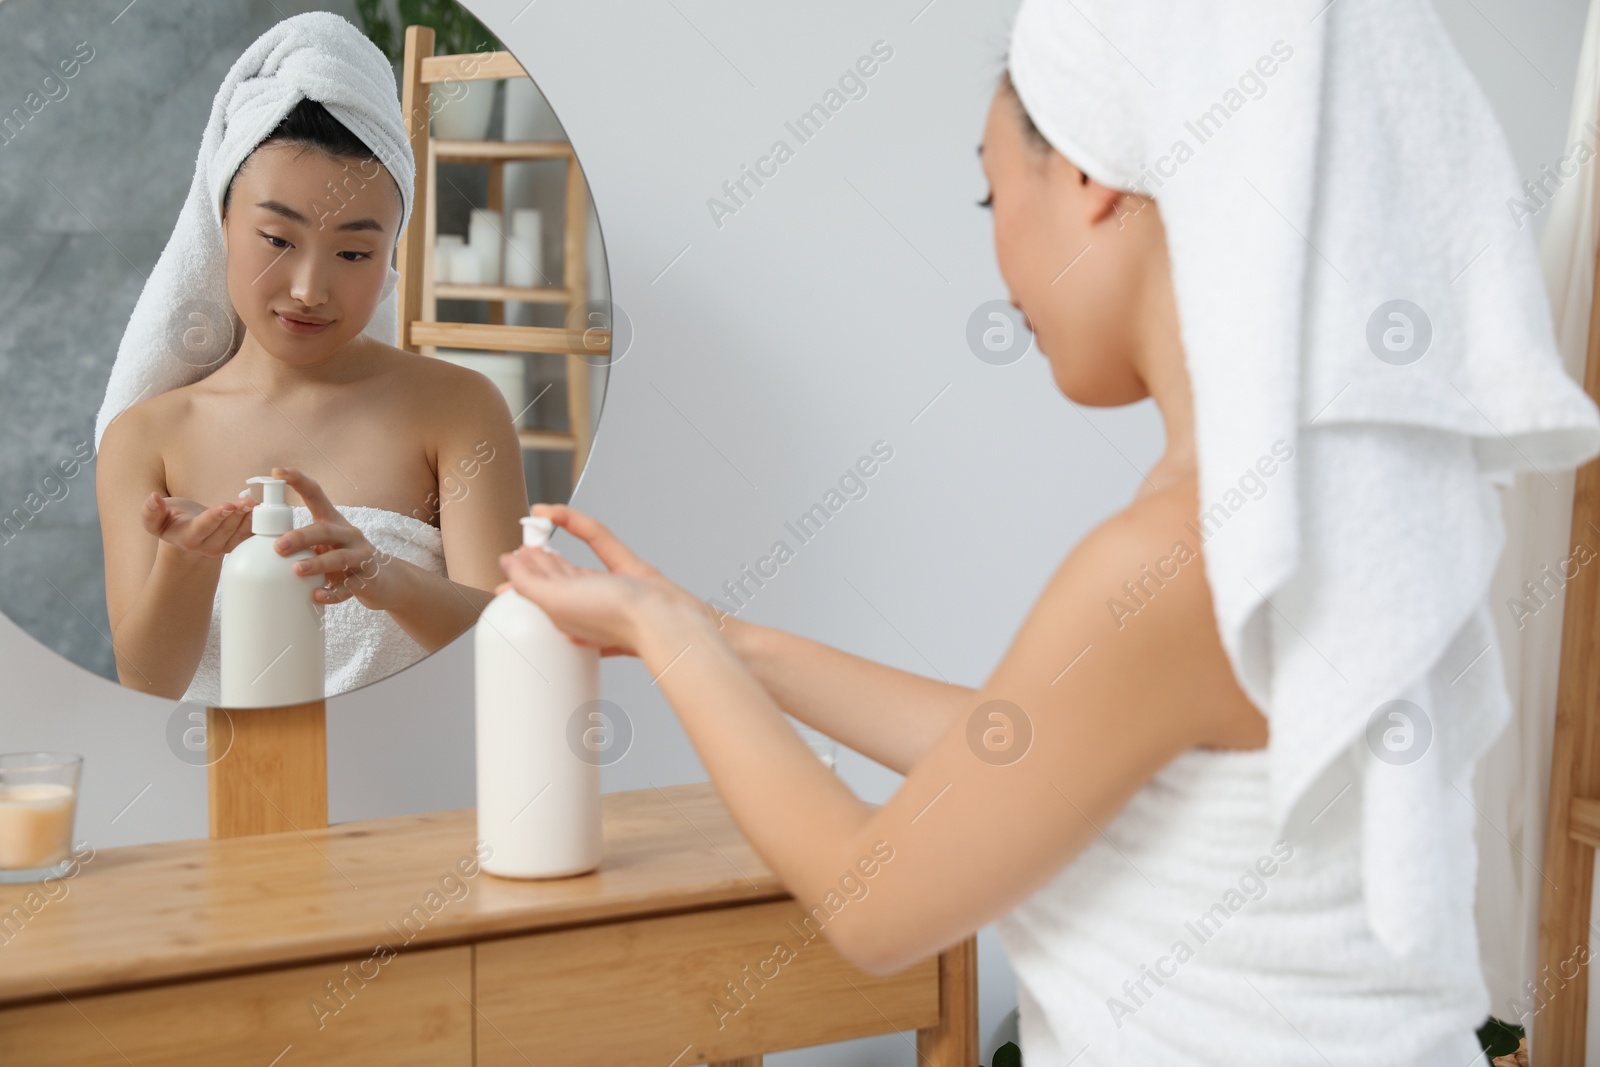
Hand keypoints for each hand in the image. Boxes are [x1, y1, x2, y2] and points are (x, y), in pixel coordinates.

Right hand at [142, 491, 256, 559]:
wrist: (186, 533)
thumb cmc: (170, 521)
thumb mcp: (153, 519)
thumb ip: (150, 512)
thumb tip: (153, 498)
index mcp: (188, 538)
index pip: (203, 527)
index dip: (216, 516)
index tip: (227, 505)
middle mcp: (207, 547)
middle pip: (226, 529)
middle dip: (238, 514)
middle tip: (250, 500)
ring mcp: (224, 547)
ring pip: (240, 533)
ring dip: (251, 518)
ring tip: (258, 503)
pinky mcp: (236, 545)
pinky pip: (249, 535)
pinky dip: (258, 523)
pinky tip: (264, 510)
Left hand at [269, 466, 397, 607]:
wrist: (384, 580)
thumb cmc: (343, 559)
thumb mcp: (325, 544)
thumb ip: (301, 542)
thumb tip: (257, 540)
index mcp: (333, 521)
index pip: (316, 495)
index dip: (297, 481)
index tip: (277, 472)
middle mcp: (349, 534)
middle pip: (325, 530)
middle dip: (301, 537)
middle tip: (278, 546)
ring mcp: (361, 556)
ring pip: (340, 557)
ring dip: (318, 563)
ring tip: (297, 570)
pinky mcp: (368, 578)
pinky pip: (349, 587)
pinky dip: (333, 593)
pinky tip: (317, 596)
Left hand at [496, 503, 713, 656]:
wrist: (665, 617)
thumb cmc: (617, 620)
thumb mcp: (555, 602)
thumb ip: (527, 583)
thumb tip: (508, 564)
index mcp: (567, 620)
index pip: (538, 596)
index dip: (521, 577)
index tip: (507, 561)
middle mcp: (587, 606)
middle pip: (555, 580)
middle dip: (536, 561)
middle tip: (522, 543)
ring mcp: (610, 588)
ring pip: (577, 561)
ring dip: (556, 540)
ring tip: (537, 523)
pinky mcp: (630, 569)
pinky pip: (599, 539)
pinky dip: (577, 524)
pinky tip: (558, 514)